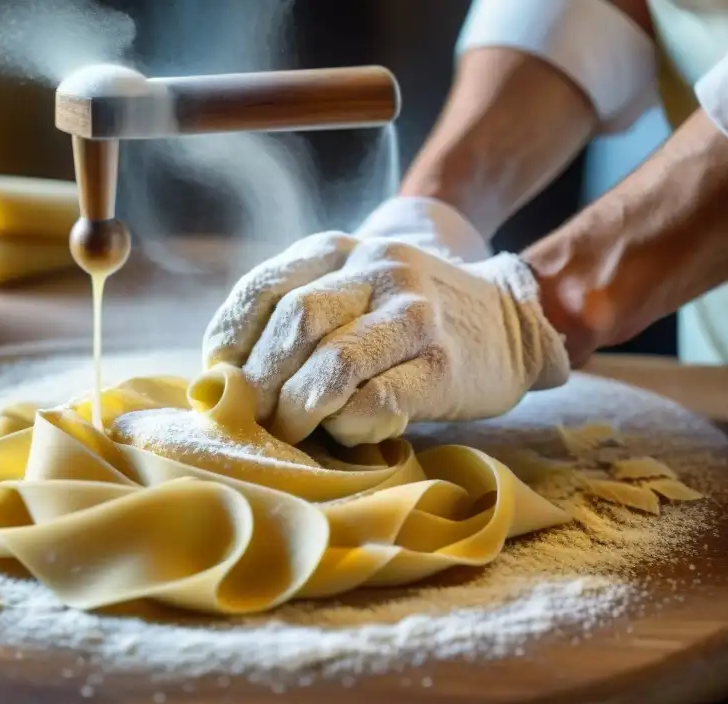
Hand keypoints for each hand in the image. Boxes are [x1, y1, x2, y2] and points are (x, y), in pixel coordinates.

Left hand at [202, 197, 569, 445]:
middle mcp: (377, 269)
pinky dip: (348, 425)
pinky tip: (346, 431)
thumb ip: (293, 314)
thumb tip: (219, 380)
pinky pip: (378, 402)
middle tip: (256, 416)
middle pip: (296, 323)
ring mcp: (415, 314)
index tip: (220, 378)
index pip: (263, 288)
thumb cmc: (403, 319)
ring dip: (299, 408)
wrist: (507, 322)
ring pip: (335, 364)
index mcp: (338, 248)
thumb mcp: (348, 290)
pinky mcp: (444, 365)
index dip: (230, 339)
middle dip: (263, 380)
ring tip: (292, 429)